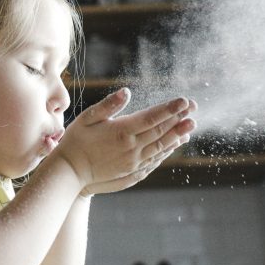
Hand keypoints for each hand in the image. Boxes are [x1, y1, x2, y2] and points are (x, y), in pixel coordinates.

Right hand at [55, 88, 196, 194]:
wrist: (70, 172)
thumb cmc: (76, 141)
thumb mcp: (87, 118)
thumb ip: (108, 105)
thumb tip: (127, 91)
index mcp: (122, 131)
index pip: (152, 117)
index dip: (170, 108)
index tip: (185, 101)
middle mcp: (132, 147)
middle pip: (161, 131)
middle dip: (179, 119)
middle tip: (194, 109)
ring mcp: (134, 162)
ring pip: (161, 147)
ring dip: (177, 135)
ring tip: (191, 126)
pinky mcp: (133, 172)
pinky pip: (155, 160)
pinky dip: (167, 151)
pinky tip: (174, 144)